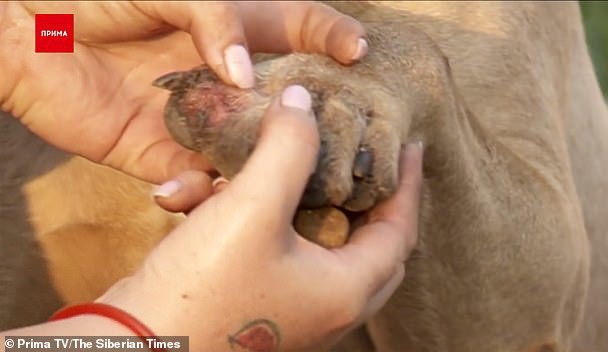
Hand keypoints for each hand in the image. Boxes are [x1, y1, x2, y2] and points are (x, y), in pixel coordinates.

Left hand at [0, 1, 365, 182]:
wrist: (24, 33)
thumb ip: (216, 22)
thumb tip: (247, 76)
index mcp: (233, 31)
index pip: (296, 29)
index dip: (330, 36)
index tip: (357, 51)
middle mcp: (225, 79)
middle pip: (283, 104)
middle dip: (311, 122)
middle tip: (332, 139)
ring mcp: (199, 119)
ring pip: (249, 151)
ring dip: (262, 170)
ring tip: (271, 182)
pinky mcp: (162, 153)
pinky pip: (194, 181)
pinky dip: (196, 194)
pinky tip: (184, 191)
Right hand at [98, 86, 422, 350]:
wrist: (135, 349)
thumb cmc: (202, 288)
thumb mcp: (252, 209)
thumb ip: (287, 150)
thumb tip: (303, 101)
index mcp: (344, 291)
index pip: (400, 230)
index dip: (408, 183)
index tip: (411, 146)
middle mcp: (326, 308)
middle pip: (371, 248)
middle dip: (372, 202)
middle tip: (369, 164)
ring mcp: (290, 313)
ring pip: (319, 250)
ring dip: (304, 207)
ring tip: (295, 169)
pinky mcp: (254, 308)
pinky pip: (275, 256)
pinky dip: (259, 224)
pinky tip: (218, 198)